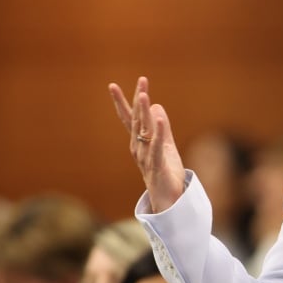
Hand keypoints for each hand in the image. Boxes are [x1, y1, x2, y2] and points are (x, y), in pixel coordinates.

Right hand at [108, 76, 185, 212]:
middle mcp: (138, 148)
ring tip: (144, 95)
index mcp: (139, 143)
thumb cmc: (166, 174)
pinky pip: (155, 147)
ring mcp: (145, 157)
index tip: (113, 85)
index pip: (130, 119)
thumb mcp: (166, 146)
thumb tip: (157, 106)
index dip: (124, 102)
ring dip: (143, 113)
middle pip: (136, 120)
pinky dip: (156, 132)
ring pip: (143, 131)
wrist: (169, 201)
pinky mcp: (156, 166)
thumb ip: (161, 128)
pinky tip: (157, 118)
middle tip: (141, 81)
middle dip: (138, 101)